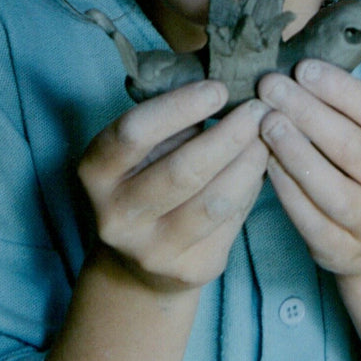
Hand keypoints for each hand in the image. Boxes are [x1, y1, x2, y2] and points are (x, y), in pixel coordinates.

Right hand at [78, 81, 268, 292]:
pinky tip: (258, 169)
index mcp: (96, 172)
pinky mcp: (188, 271)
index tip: (218, 89)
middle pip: (182, 170)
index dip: (180, 106)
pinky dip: (250, 190)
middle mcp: (116, 216)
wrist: (137, 263)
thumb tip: (228, 92)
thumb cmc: (145, 180)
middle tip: (258, 110)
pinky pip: (230, 222)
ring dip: (248, 164)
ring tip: (265, 138)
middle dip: (229, 135)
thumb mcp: (142, 149)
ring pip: (214, 202)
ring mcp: (151, 250)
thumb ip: (172, 123)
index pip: (135, 132)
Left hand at [258, 59, 360, 277]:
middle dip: (307, 112)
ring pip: (333, 189)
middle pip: (354, 149)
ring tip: (267, 121)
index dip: (341, 90)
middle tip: (271, 87)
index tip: (303, 68)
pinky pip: (311, 219)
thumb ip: (349, 104)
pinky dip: (286, 187)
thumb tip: (298, 71)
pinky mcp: (346, 253)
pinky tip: (267, 160)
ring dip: (294, 150)